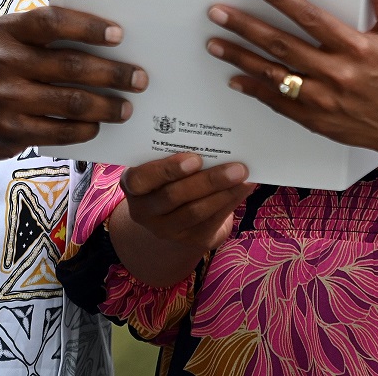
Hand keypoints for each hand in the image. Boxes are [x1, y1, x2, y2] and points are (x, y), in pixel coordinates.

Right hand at [0, 6, 146, 157]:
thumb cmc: (0, 66)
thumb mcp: (12, 39)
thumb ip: (47, 35)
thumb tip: (109, 38)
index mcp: (7, 30)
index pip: (53, 22)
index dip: (89, 27)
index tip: (119, 35)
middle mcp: (2, 61)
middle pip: (71, 65)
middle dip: (112, 73)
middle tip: (139, 79)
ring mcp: (4, 98)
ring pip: (70, 101)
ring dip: (105, 105)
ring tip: (126, 107)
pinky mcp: (9, 130)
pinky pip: (59, 130)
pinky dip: (85, 128)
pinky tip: (97, 125)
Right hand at [121, 153, 252, 250]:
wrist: (173, 218)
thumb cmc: (169, 178)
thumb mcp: (162, 166)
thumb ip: (176, 154)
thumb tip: (213, 137)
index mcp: (133, 185)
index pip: (140, 179)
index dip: (167, 170)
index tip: (195, 159)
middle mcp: (145, 210)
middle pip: (174, 196)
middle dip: (208, 181)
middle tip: (235, 166)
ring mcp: (166, 230)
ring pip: (195, 212)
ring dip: (223, 192)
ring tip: (243, 175)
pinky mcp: (190, 241)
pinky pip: (211, 222)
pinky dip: (230, 201)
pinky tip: (244, 187)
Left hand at [205, 0, 377, 164]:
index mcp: (355, 48)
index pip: (310, 18)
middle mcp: (336, 73)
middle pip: (282, 45)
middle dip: (246, 27)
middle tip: (218, 12)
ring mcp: (322, 99)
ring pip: (273, 74)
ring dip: (241, 57)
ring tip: (214, 42)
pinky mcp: (315, 119)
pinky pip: (278, 103)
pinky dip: (254, 90)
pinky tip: (234, 78)